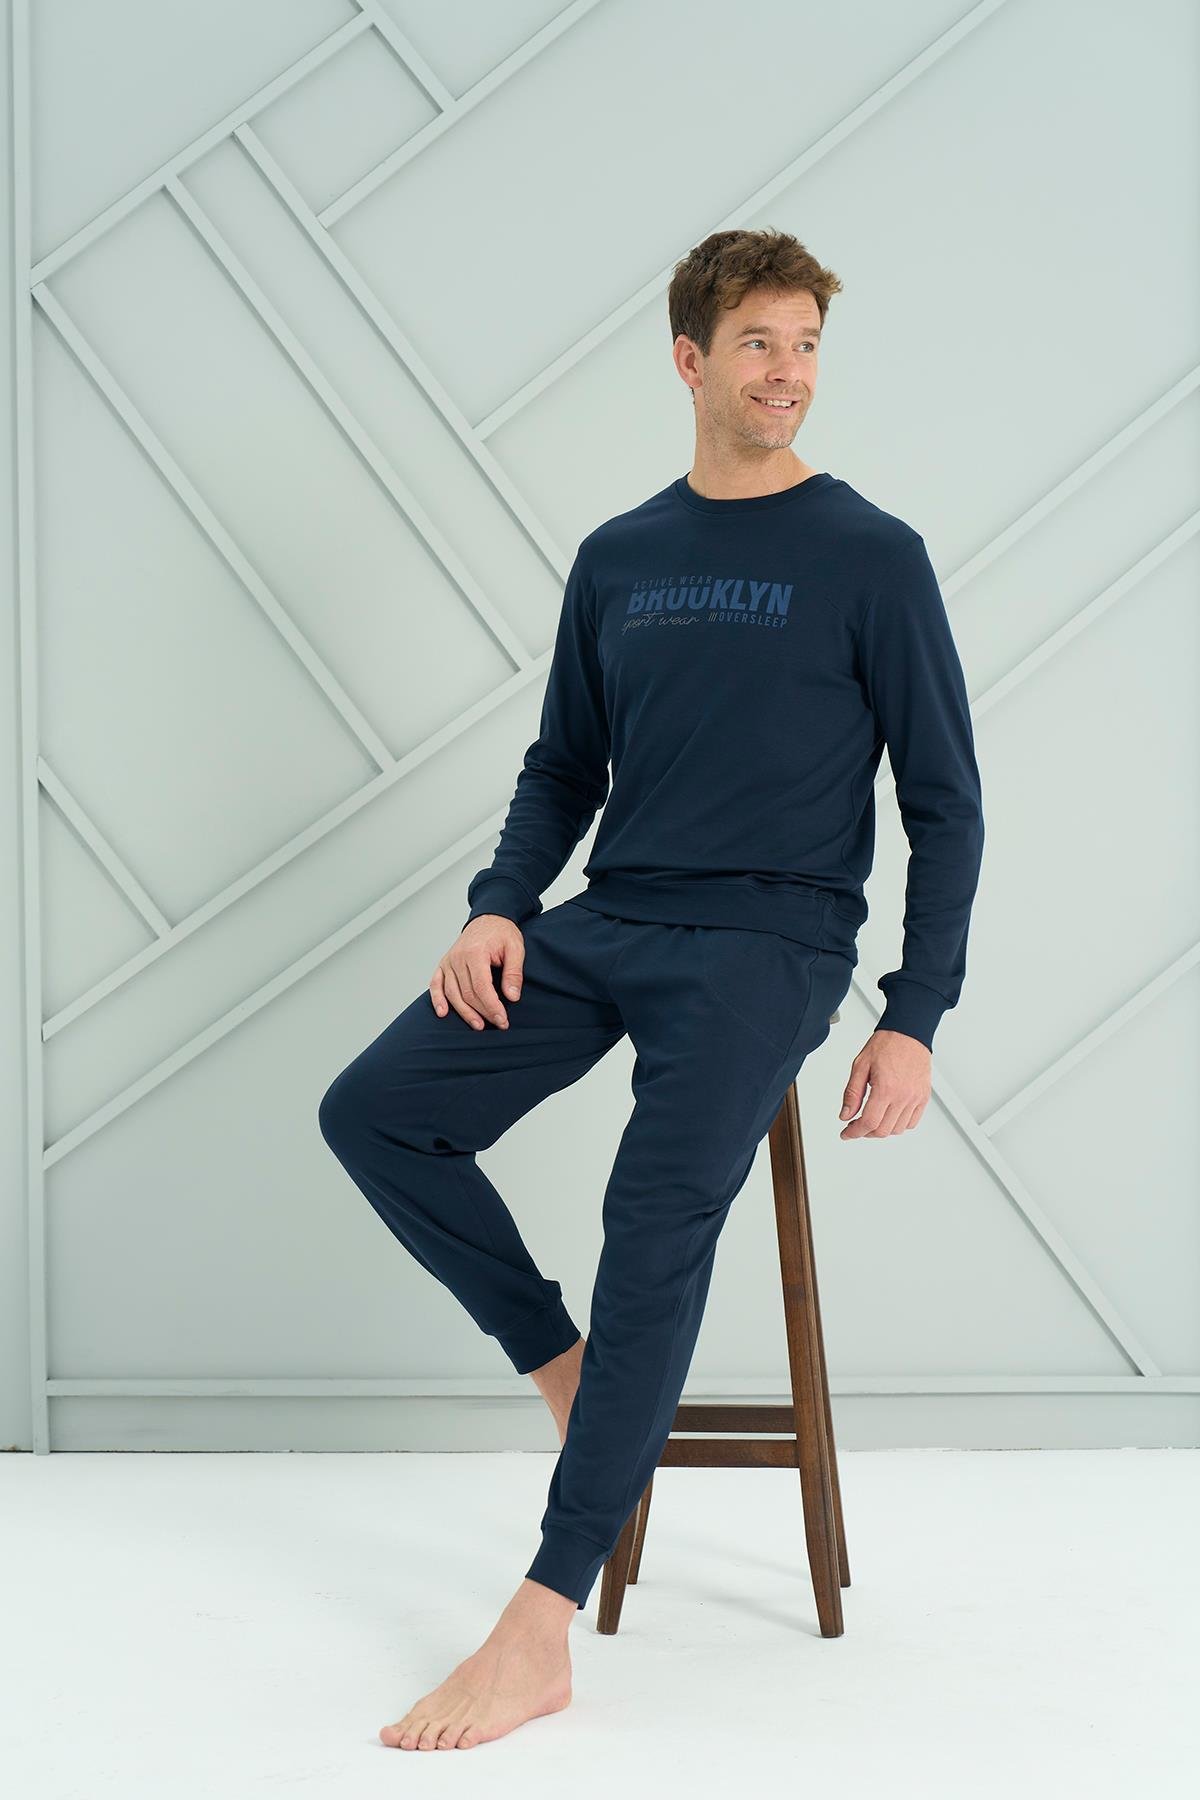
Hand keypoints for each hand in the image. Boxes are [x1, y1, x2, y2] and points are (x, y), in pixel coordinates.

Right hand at [431, 915, 524, 1029]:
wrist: (488, 918)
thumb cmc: (501, 932)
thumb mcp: (515, 948)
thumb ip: (514, 972)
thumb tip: (512, 997)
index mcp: (475, 952)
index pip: (482, 987)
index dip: (492, 1007)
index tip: (502, 1019)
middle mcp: (458, 957)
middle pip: (467, 993)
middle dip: (483, 1012)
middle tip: (498, 1023)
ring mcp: (448, 961)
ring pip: (452, 993)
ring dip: (464, 1012)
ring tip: (478, 1025)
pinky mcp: (444, 964)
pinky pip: (436, 984)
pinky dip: (437, 999)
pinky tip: (443, 1013)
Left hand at [838, 1029, 930, 1138]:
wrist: (908, 1033)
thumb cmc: (886, 1044)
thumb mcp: (860, 1066)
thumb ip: (852, 1093)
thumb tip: (845, 1115)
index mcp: (886, 1088)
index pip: (868, 1123)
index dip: (854, 1133)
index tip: (846, 1134)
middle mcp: (903, 1096)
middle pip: (882, 1130)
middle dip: (865, 1132)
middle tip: (856, 1125)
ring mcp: (915, 1098)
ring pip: (897, 1129)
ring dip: (882, 1130)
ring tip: (872, 1119)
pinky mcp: (923, 1097)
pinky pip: (912, 1122)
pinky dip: (899, 1125)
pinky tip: (889, 1116)